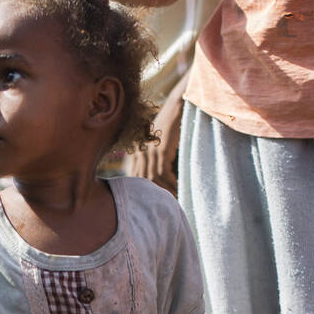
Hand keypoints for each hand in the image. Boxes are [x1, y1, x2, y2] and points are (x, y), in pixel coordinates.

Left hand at [126, 77, 185, 193]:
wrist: (176, 107)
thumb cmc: (170, 126)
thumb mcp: (157, 144)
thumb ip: (154, 159)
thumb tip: (159, 179)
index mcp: (135, 153)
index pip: (135, 178)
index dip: (144, 192)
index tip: (155, 202)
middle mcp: (138, 153)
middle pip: (143, 182)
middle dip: (154, 195)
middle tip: (165, 206)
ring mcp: (148, 152)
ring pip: (153, 180)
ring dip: (165, 191)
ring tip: (175, 200)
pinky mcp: (160, 150)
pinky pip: (163, 172)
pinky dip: (171, 182)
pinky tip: (178, 188)